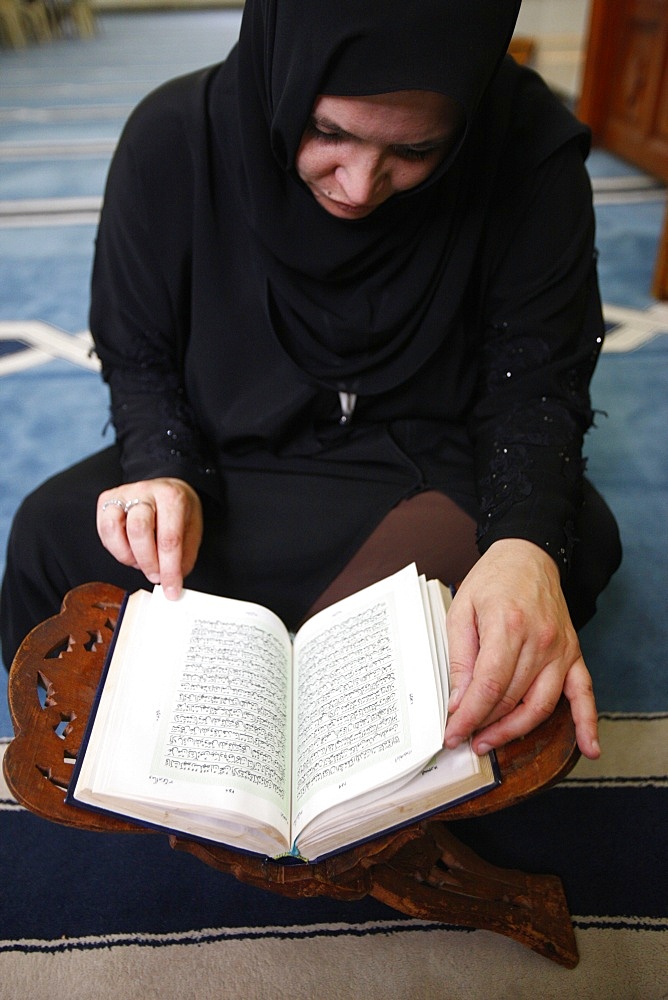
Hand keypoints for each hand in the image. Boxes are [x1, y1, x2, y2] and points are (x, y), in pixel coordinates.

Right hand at [97, 478, 202, 598]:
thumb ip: (183, 557)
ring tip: (141, 561)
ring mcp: (123, 494)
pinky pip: (104, 531)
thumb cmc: (178, 511)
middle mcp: (145, 491)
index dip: (169, 569)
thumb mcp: (192, 530)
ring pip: (113, 528)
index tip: (171, 589)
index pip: (169, 538)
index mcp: (171, 497)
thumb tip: (171, 583)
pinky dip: (116, 549)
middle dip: (147, 562)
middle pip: (139, 530)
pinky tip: (130, 551)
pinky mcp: (107, 500)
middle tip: (155, 576)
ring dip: (127, 555)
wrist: (167, 488)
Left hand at [443, 538, 600, 759]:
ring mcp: (561, 649)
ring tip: (490, 742)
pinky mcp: (573, 653)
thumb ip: (460, 657)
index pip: (489, 686)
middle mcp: (539, 640)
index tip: (453, 734)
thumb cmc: (493, 580)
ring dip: (515, 730)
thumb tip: (458, 701)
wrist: (528, 555)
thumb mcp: (461, 610)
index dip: (469, 716)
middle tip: (464, 737)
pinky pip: (584, 693)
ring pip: (540, 705)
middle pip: (512, 699)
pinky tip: (590, 748)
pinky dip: (588, 723)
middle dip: (484, 725)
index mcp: (507, 626)